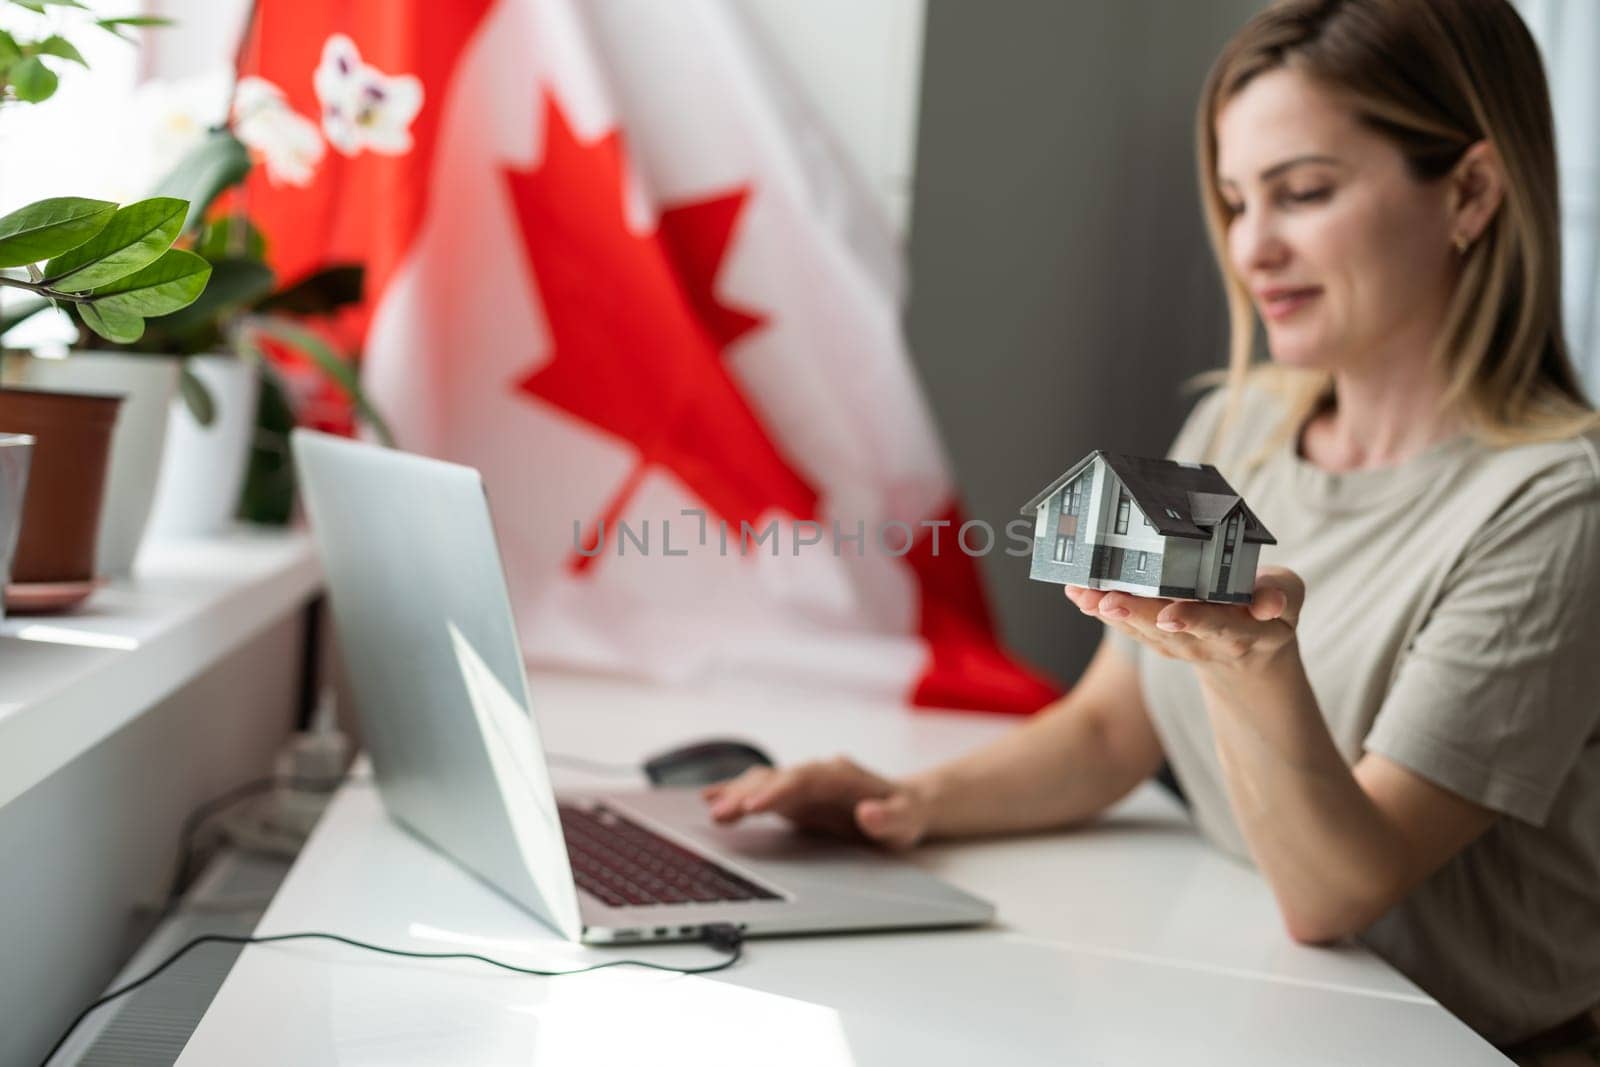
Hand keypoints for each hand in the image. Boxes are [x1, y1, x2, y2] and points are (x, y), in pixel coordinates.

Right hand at [701, 756, 930, 849]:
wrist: (908, 804)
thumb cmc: (907, 813)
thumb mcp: (908, 820)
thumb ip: (889, 818)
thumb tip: (868, 812)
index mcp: (843, 776)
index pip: (805, 779)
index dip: (778, 791)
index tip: (755, 807)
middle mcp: (818, 773)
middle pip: (777, 778)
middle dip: (748, 794)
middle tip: (722, 813)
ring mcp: (804, 783)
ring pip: (764, 781)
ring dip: (737, 794)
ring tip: (711, 810)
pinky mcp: (794, 796)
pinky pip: (760, 790)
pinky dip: (736, 792)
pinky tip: (710, 798)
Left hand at [1065, 565, 1304, 671]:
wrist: (1251, 654)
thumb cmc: (1269, 608)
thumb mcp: (1288, 598)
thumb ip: (1280, 596)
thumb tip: (1269, 603)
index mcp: (1242, 629)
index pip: (1217, 624)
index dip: (1194, 619)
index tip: (1170, 613)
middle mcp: (1206, 642)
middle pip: (1168, 630)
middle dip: (1136, 613)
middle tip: (1107, 598)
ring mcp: (1179, 646)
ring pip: (1142, 630)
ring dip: (1110, 612)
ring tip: (1082, 592)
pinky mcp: (1158, 641)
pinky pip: (1128, 627)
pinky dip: (1103, 610)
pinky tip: (1079, 593)